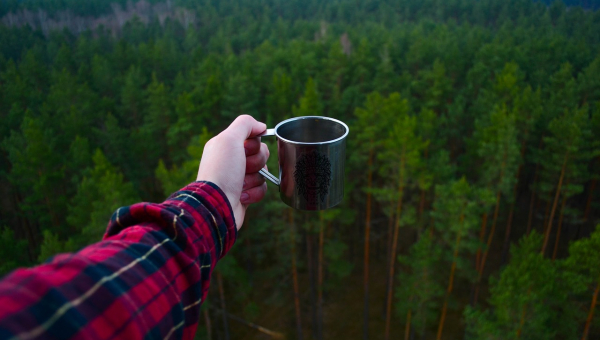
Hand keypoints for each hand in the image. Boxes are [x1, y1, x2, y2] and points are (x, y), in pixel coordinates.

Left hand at [197, 115, 268, 229]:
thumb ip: (245, 124)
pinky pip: (262, 188)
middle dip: (256, 161)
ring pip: (263, 172)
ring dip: (254, 179)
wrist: (217, 205)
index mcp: (226, 146)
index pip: (252, 137)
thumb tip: (261, 126)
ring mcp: (238, 178)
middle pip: (261, 153)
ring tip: (240, 185)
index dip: (254, 143)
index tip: (245, 149)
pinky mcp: (244, 194)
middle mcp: (231, 161)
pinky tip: (241, 196)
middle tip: (243, 167)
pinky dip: (254, 192)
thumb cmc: (221, 171)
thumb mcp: (229, 139)